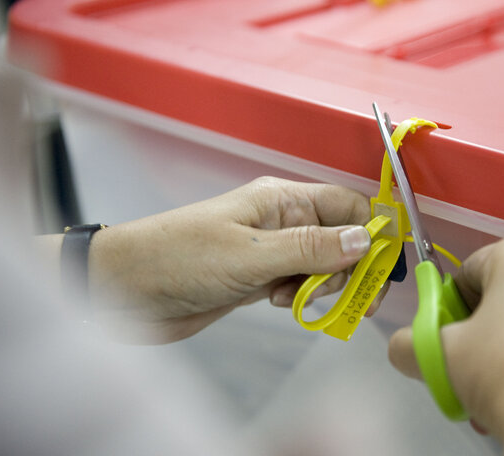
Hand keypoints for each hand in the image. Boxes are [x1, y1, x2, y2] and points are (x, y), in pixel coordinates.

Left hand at [86, 177, 370, 342]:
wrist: (122, 289)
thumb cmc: (182, 260)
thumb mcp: (251, 254)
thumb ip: (311, 249)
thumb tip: (367, 241)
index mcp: (282, 200)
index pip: (347, 205)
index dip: (371, 231)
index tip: (380, 266)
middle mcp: (281, 221)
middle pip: (340, 238)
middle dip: (345, 267)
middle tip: (331, 294)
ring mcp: (269, 250)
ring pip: (321, 264)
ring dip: (319, 286)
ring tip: (288, 298)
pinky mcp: (257, 278)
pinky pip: (297, 283)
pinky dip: (298, 297)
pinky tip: (276, 304)